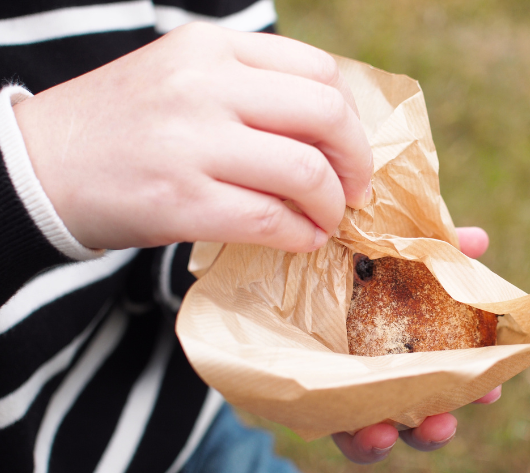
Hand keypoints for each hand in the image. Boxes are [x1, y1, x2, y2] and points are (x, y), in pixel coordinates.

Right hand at [13, 23, 372, 251]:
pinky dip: (301, 235)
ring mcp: (192, 142)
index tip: (350, 150)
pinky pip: (270, 220)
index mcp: (213, 47)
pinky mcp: (182, 201)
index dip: (352, 119)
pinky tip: (301, 240)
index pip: (320, 72)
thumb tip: (332, 133)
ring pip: (305, 171)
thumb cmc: (127, 125)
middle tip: (354, 189)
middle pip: (326, 115)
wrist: (43, 166)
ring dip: (332, 205)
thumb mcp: (185, 77)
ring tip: (326, 219)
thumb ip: (253, 90)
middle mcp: (206, 84)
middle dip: (357, 160)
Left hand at [332, 226, 501, 463]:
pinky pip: (333, 428)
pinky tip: (365, 429)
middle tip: (444, 421)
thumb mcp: (396, 254)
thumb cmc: (357, 266)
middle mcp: (383, 377)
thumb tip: (478, 240)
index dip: (474, 388)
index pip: (448, 377)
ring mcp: (349, 392)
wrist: (293, 270)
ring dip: (386, 441)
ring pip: (374, 433)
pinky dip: (354, 437)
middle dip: (435, 427)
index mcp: (412, 349)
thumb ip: (435, 251)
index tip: (491, 389)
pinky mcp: (314, 398)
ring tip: (387, 435)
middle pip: (415, 416)